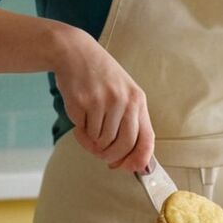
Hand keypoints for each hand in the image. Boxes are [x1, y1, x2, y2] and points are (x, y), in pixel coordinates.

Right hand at [51, 27, 154, 172]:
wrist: (75, 54)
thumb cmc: (100, 77)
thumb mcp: (123, 94)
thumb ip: (129, 122)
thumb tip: (130, 160)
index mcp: (138, 101)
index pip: (147, 138)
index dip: (138, 159)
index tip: (129, 168)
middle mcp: (124, 102)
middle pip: (123, 145)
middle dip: (111, 156)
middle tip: (102, 155)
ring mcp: (105, 102)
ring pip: (102, 141)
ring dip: (93, 142)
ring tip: (88, 127)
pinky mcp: (85, 103)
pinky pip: (85, 132)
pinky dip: (81, 133)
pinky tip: (80, 118)